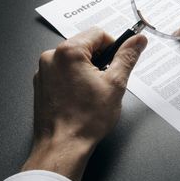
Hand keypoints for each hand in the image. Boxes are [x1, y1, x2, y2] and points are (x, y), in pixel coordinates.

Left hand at [22, 27, 147, 180]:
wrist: (62, 147)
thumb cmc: (85, 121)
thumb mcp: (115, 85)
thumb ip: (127, 57)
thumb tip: (137, 41)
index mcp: (69, 51)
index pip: (98, 33)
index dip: (113, 46)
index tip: (118, 60)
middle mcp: (52, 57)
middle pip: (84, 45)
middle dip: (99, 60)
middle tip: (107, 81)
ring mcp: (44, 71)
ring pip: (73, 60)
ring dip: (86, 70)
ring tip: (93, 93)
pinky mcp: (41, 84)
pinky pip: (62, 72)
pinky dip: (74, 79)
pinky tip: (81, 98)